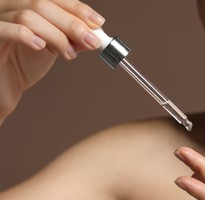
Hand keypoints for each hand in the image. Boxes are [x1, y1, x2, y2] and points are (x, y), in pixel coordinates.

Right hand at [0, 0, 104, 123]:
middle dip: (72, 24)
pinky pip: (6, 29)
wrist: (3, 88)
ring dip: (57, 36)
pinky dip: (27, 36)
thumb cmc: (23, 65)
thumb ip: (71, 39)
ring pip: (29, 16)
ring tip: (68, 54)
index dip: (77, 8)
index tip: (97, 23)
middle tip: (91, 41)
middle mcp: (8, 6)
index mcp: (24, 5)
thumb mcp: (53, 48)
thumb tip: (94, 34)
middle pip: (43, 4)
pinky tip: (41, 46)